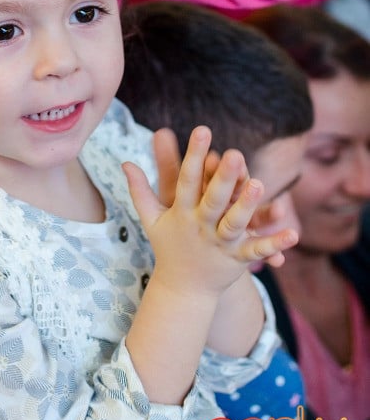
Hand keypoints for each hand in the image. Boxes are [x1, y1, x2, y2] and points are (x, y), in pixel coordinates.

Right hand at [124, 126, 296, 298]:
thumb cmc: (168, 246)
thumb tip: (125, 162)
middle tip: (235, 153)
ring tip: (260, 183)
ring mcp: (219, 244)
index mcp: (181, 212)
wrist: (182, 290)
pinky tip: (293, 233)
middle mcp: (200, 227)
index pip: (187, 179)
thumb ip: (139, 189)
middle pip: (213, 200)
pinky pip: (257, 251)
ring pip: (234, 223)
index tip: (202, 129)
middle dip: (224, 177)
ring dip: (247, 206)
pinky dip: (274, 245)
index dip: (194, 154)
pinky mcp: (237, 260)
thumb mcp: (151, 218)